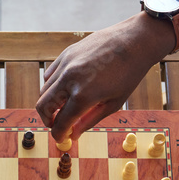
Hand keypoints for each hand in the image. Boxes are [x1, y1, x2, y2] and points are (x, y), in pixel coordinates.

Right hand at [35, 12, 175, 140]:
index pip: (60, 122)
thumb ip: (89, 120)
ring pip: (44, 90)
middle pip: (43, 107)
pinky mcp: (66, 54)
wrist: (135, 41)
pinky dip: (52, 86)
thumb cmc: (129, 73)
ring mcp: (65, 65)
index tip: (61, 138)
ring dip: (49, 103)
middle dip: (47, 120)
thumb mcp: (113, 103)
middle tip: (57, 125)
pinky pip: (50, 75)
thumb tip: (74, 134)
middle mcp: (69, 80)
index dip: (58, 134)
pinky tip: (65, 89)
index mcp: (83, 96)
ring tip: (63, 108)